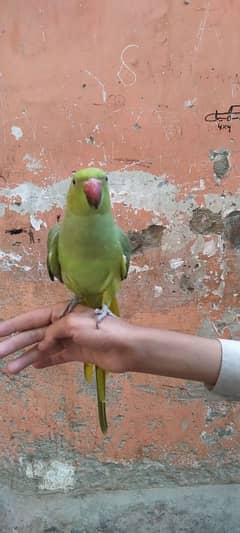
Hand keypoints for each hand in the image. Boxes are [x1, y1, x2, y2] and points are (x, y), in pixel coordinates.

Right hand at [0, 304, 134, 373]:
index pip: (32, 318)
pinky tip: (32, 367)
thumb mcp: (74, 324)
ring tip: (10, 370)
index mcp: (62, 312)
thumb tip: (42, 345)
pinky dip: (44, 362)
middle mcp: (64, 324)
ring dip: (26, 358)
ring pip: (43, 348)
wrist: (128, 348)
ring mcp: (71, 340)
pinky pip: (56, 358)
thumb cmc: (103, 331)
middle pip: (34, 334)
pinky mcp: (79, 354)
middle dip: (15, 343)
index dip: (13, 325)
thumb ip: (54, 332)